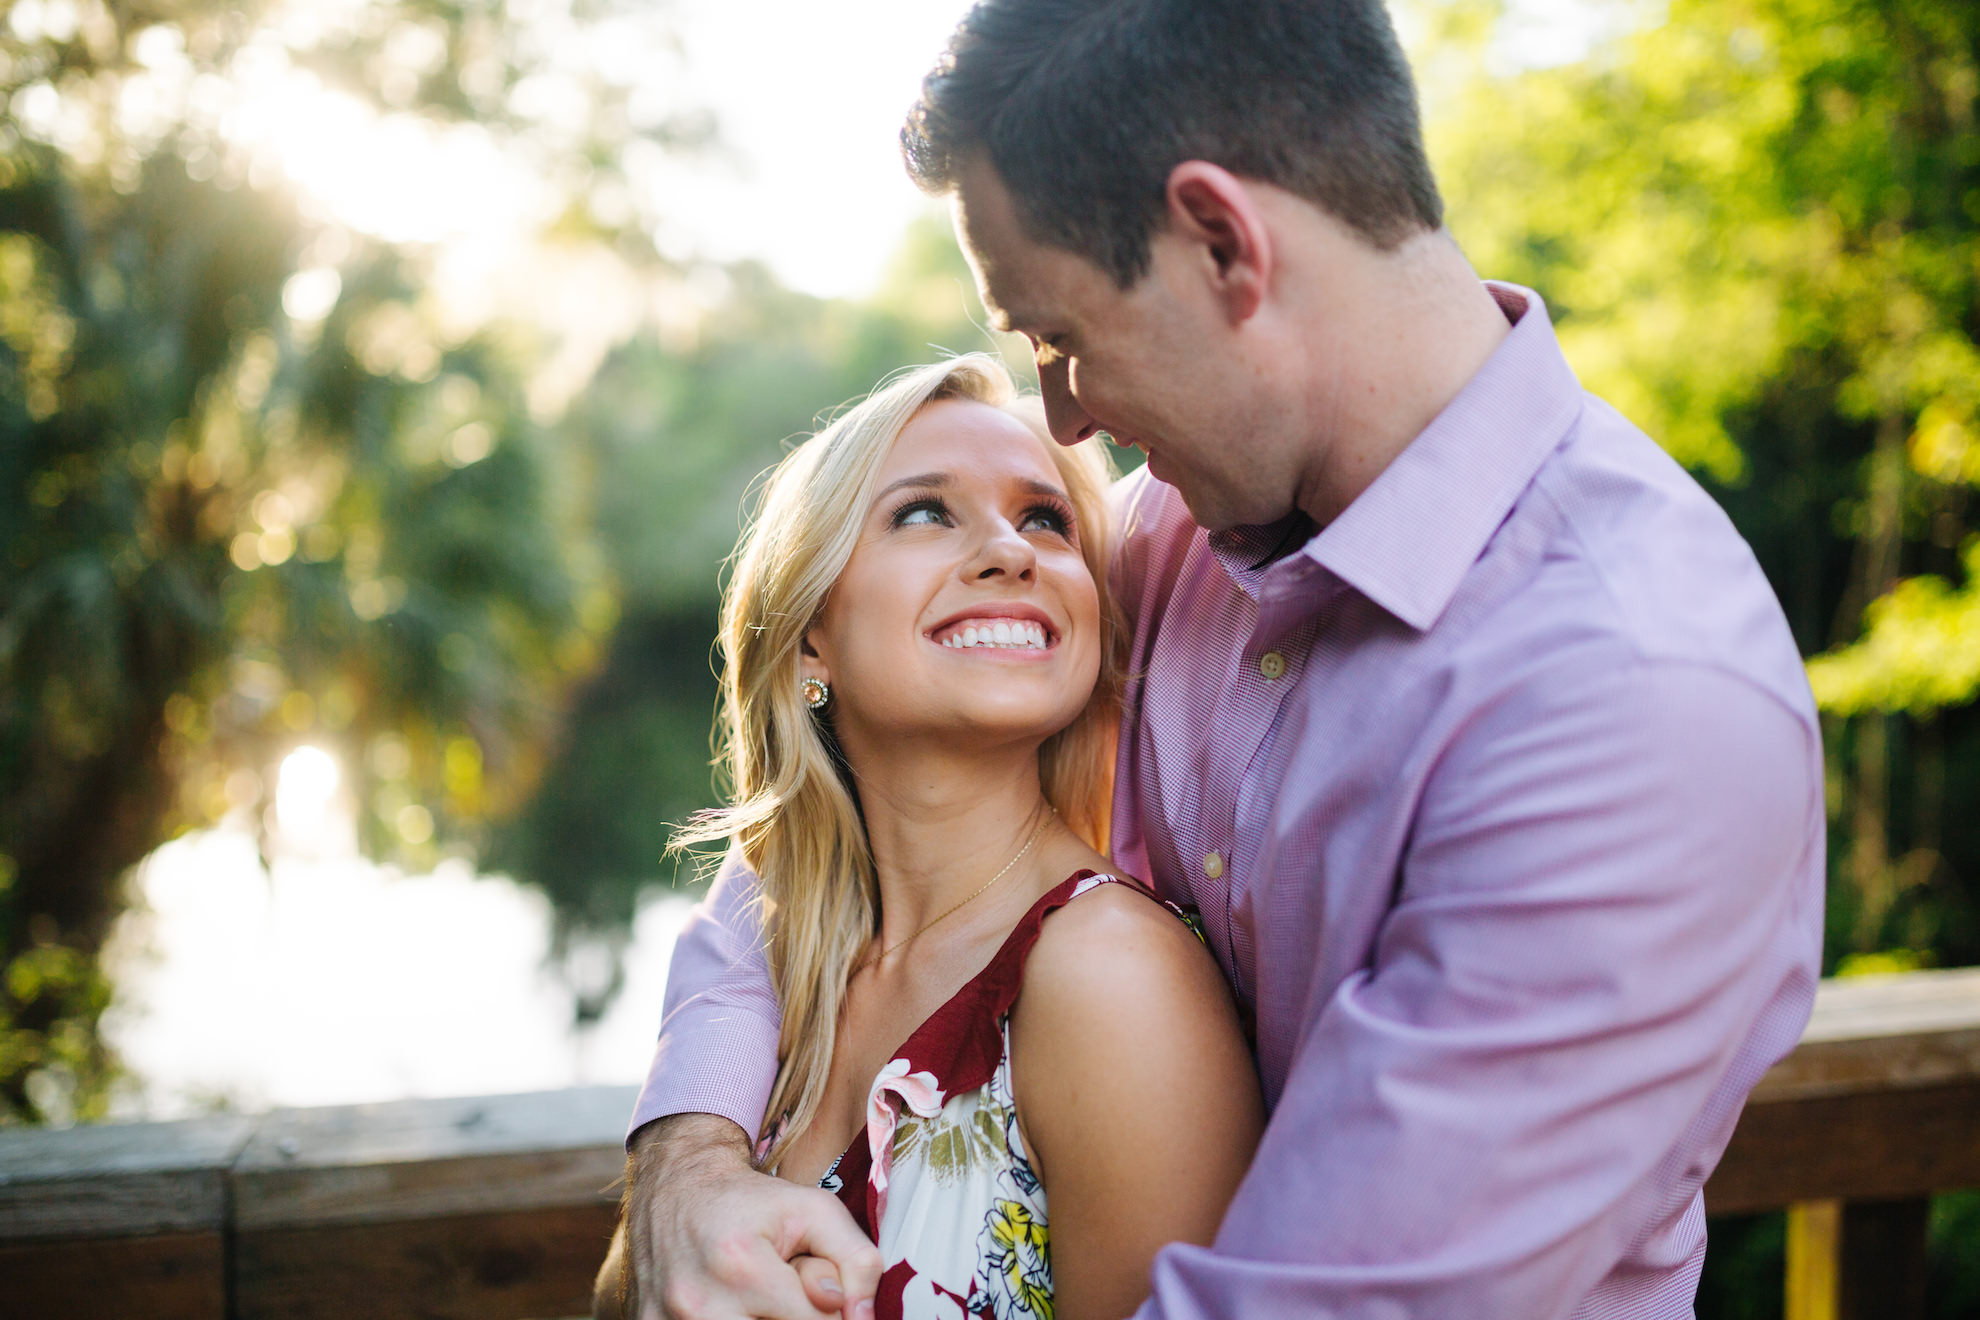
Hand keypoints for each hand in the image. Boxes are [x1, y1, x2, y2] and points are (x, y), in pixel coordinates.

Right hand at [623, 1113, 882, 1319]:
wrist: (677, 1186)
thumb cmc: (752, 1201)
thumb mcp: (815, 1209)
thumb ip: (855, 1260)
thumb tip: (864, 1317)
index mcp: (742, 1267)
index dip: (832, 1310)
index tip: (820, 1286)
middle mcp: (699, 1303)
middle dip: (795, 1319)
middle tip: (784, 1293)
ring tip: (758, 1299)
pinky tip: (732, 1304)